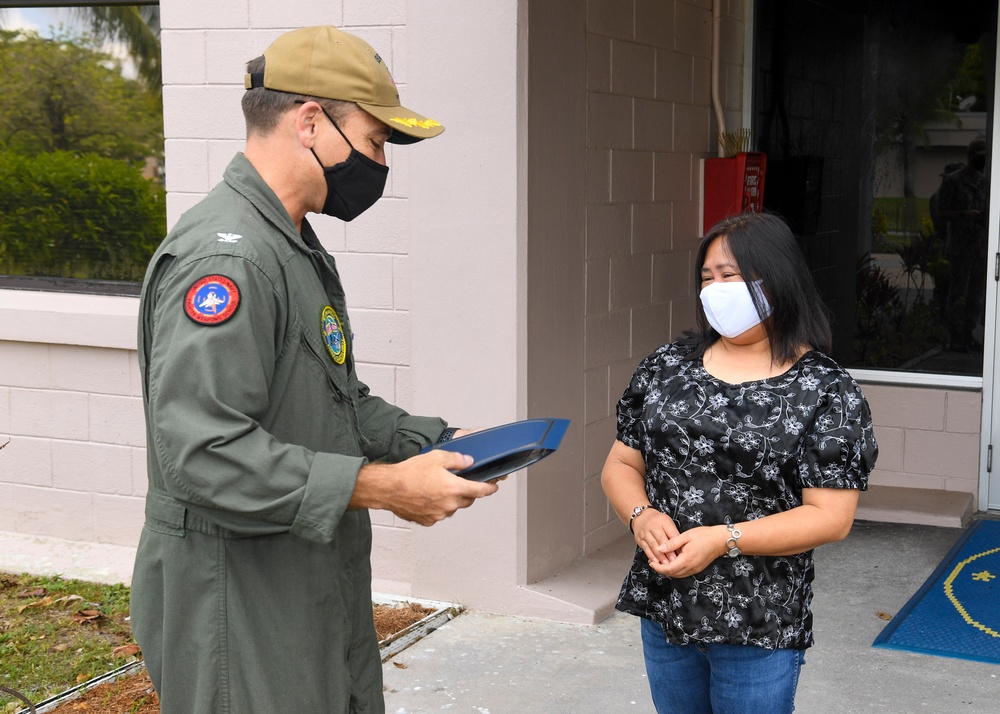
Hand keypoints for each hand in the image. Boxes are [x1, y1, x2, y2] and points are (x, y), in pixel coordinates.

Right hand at [355, 449, 498, 525]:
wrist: (388, 488)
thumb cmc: (408, 473)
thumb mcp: (436, 457)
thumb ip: (456, 460)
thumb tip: (468, 461)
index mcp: (454, 488)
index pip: (480, 491)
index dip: (489, 488)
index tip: (493, 487)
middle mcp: (449, 505)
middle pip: (468, 500)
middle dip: (467, 492)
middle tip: (458, 483)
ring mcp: (438, 515)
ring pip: (453, 508)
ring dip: (451, 500)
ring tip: (436, 488)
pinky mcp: (428, 520)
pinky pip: (439, 514)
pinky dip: (438, 507)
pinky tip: (428, 497)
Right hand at [631, 509, 681, 565]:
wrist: (641, 516)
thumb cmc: (658, 521)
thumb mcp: (668, 522)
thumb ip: (673, 534)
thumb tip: (680, 548)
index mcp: (663, 521)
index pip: (671, 534)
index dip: (676, 545)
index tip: (681, 554)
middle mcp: (653, 526)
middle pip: (661, 540)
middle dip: (668, 552)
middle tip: (674, 562)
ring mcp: (645, 533)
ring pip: (653, 546)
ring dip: (660, 556)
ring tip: (666, 564)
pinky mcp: (639, 539)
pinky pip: (646, 549)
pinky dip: (651, 556)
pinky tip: (656, 562)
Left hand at [649, 525, 728, 577]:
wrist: (720, 540)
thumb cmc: (704, 535)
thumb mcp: (686, 536)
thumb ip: (672, 543)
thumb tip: (659, 549)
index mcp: (686, 560)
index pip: (669, 569)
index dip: (658, 567)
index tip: (651, 562)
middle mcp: (691, 567)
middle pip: (672, 574)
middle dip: (661, 570)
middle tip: (653, 562)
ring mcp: (695, 569)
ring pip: (678, 575)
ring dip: (668, 571)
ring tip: (660, 562)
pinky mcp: (698, 568)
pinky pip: (684, 573)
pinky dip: (676, 570)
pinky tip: (672, 563)